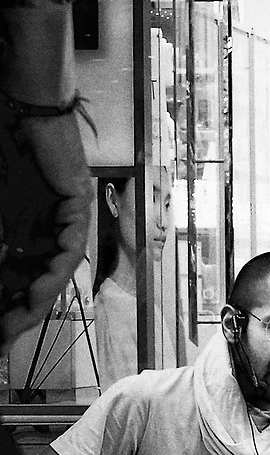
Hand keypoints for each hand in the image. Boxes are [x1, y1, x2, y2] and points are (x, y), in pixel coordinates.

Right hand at [0, 102, 95, 343]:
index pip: (18, 280)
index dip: (6, 309)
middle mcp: (50, 231)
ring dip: (36, 301)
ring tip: (16, 326)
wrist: (24, 111)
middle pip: (36, 285)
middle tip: (0, 343)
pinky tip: (43, 290)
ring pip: (55, 273)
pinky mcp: (77, 205)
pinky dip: (55, 270)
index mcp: (28, 233)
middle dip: (17, 316)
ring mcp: (67, 220)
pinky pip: (69, 246)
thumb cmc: (4, 151)